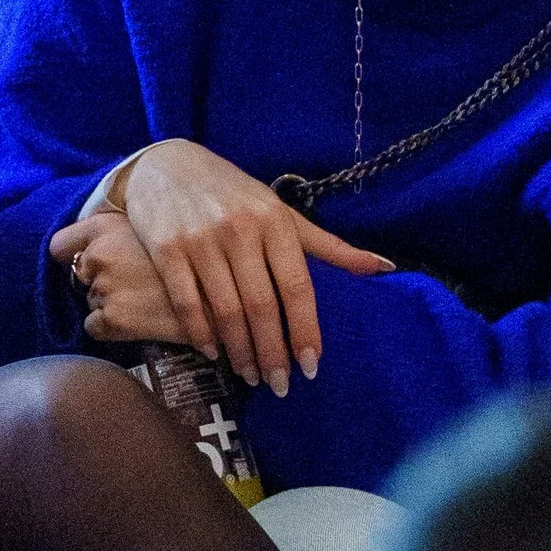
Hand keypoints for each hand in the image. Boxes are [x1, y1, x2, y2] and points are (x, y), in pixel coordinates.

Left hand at [48, 211, 190, 352]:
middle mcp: (100, 253)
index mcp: (107, 227)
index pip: (61, 245)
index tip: (85, 264)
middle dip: (102, 282)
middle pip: (81, 276)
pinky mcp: (113, 318)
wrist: (225, 295)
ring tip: (147, 302)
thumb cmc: (196, 258)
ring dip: (113, 304)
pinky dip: (112, 329)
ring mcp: (105, 286)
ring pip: (92, 301)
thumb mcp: (158, 224)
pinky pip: (94, 328)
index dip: (71, 256)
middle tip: (137, 286)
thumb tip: (103, 246)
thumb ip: (125, 230)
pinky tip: (140, 321)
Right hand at [49, 141, 390, 395]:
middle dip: (272, 352)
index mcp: (275, 221)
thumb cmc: (233, 193)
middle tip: (278, 385)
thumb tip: (384, 267)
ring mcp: (200, 238)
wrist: (166, 165)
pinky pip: (187, 301)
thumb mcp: (280, 212)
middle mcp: (239, 229)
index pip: (297, 286)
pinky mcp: (166, 248)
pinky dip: (200, 333)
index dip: (305, 331)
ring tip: (249, 375)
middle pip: (261, 305)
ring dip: (239, 350)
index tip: (310, 368)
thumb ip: (328, 245)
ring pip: (225, 309)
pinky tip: (211, 352)